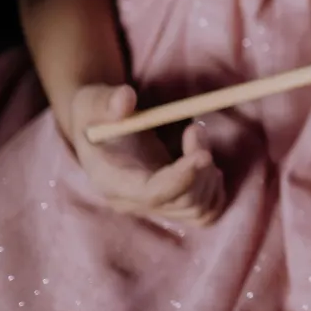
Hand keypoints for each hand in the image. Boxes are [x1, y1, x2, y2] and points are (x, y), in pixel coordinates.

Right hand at [68, 84, 224, 224]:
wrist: (100, 128)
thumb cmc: (97, 113)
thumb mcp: (95, 100)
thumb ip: (109, 101)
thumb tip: (125, 97)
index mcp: (112, 181)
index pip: (152, 194)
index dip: (182, 178)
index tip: (203, 154)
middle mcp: (133, 202)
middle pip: (182, 202)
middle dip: (200, 167)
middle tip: (195, 129)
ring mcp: (154, 206)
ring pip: (199, 209)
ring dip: (209, 174)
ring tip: (197, 137)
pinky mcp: (170, 204)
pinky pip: (204, 213)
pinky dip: (214, 190)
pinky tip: (204, 162)